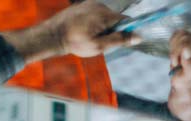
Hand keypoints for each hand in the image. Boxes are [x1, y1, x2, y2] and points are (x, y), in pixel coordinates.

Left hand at [3, 1, 138, 63]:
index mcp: (105, 14)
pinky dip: (94, 24)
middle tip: (99, 43)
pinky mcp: (82, 6)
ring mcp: (89, 4)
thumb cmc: (75, 42)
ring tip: (89, 38)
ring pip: (104, 17)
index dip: (127, 32)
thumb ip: (119, 40)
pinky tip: (84, 32)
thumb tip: (138, 36)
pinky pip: (95, 15)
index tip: (122, 42)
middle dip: (112, 31)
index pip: (125, 20)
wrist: (52, 35)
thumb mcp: (99, 46)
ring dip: (102, 28)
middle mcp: (99, 5)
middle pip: (115, 19)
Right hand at [167, 29, 190, 120]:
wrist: (185, 90)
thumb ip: (190, 66)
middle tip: (178, 66)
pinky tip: (177, 57)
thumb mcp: (189, 82)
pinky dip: (173, 47)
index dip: (185, 53)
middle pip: (187, 38)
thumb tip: (189, 51)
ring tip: (178, 64)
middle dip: (178, 53)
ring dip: (175, 51)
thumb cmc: (189, 89)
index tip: (181, 64)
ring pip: (180, 36)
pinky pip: (176, 36)